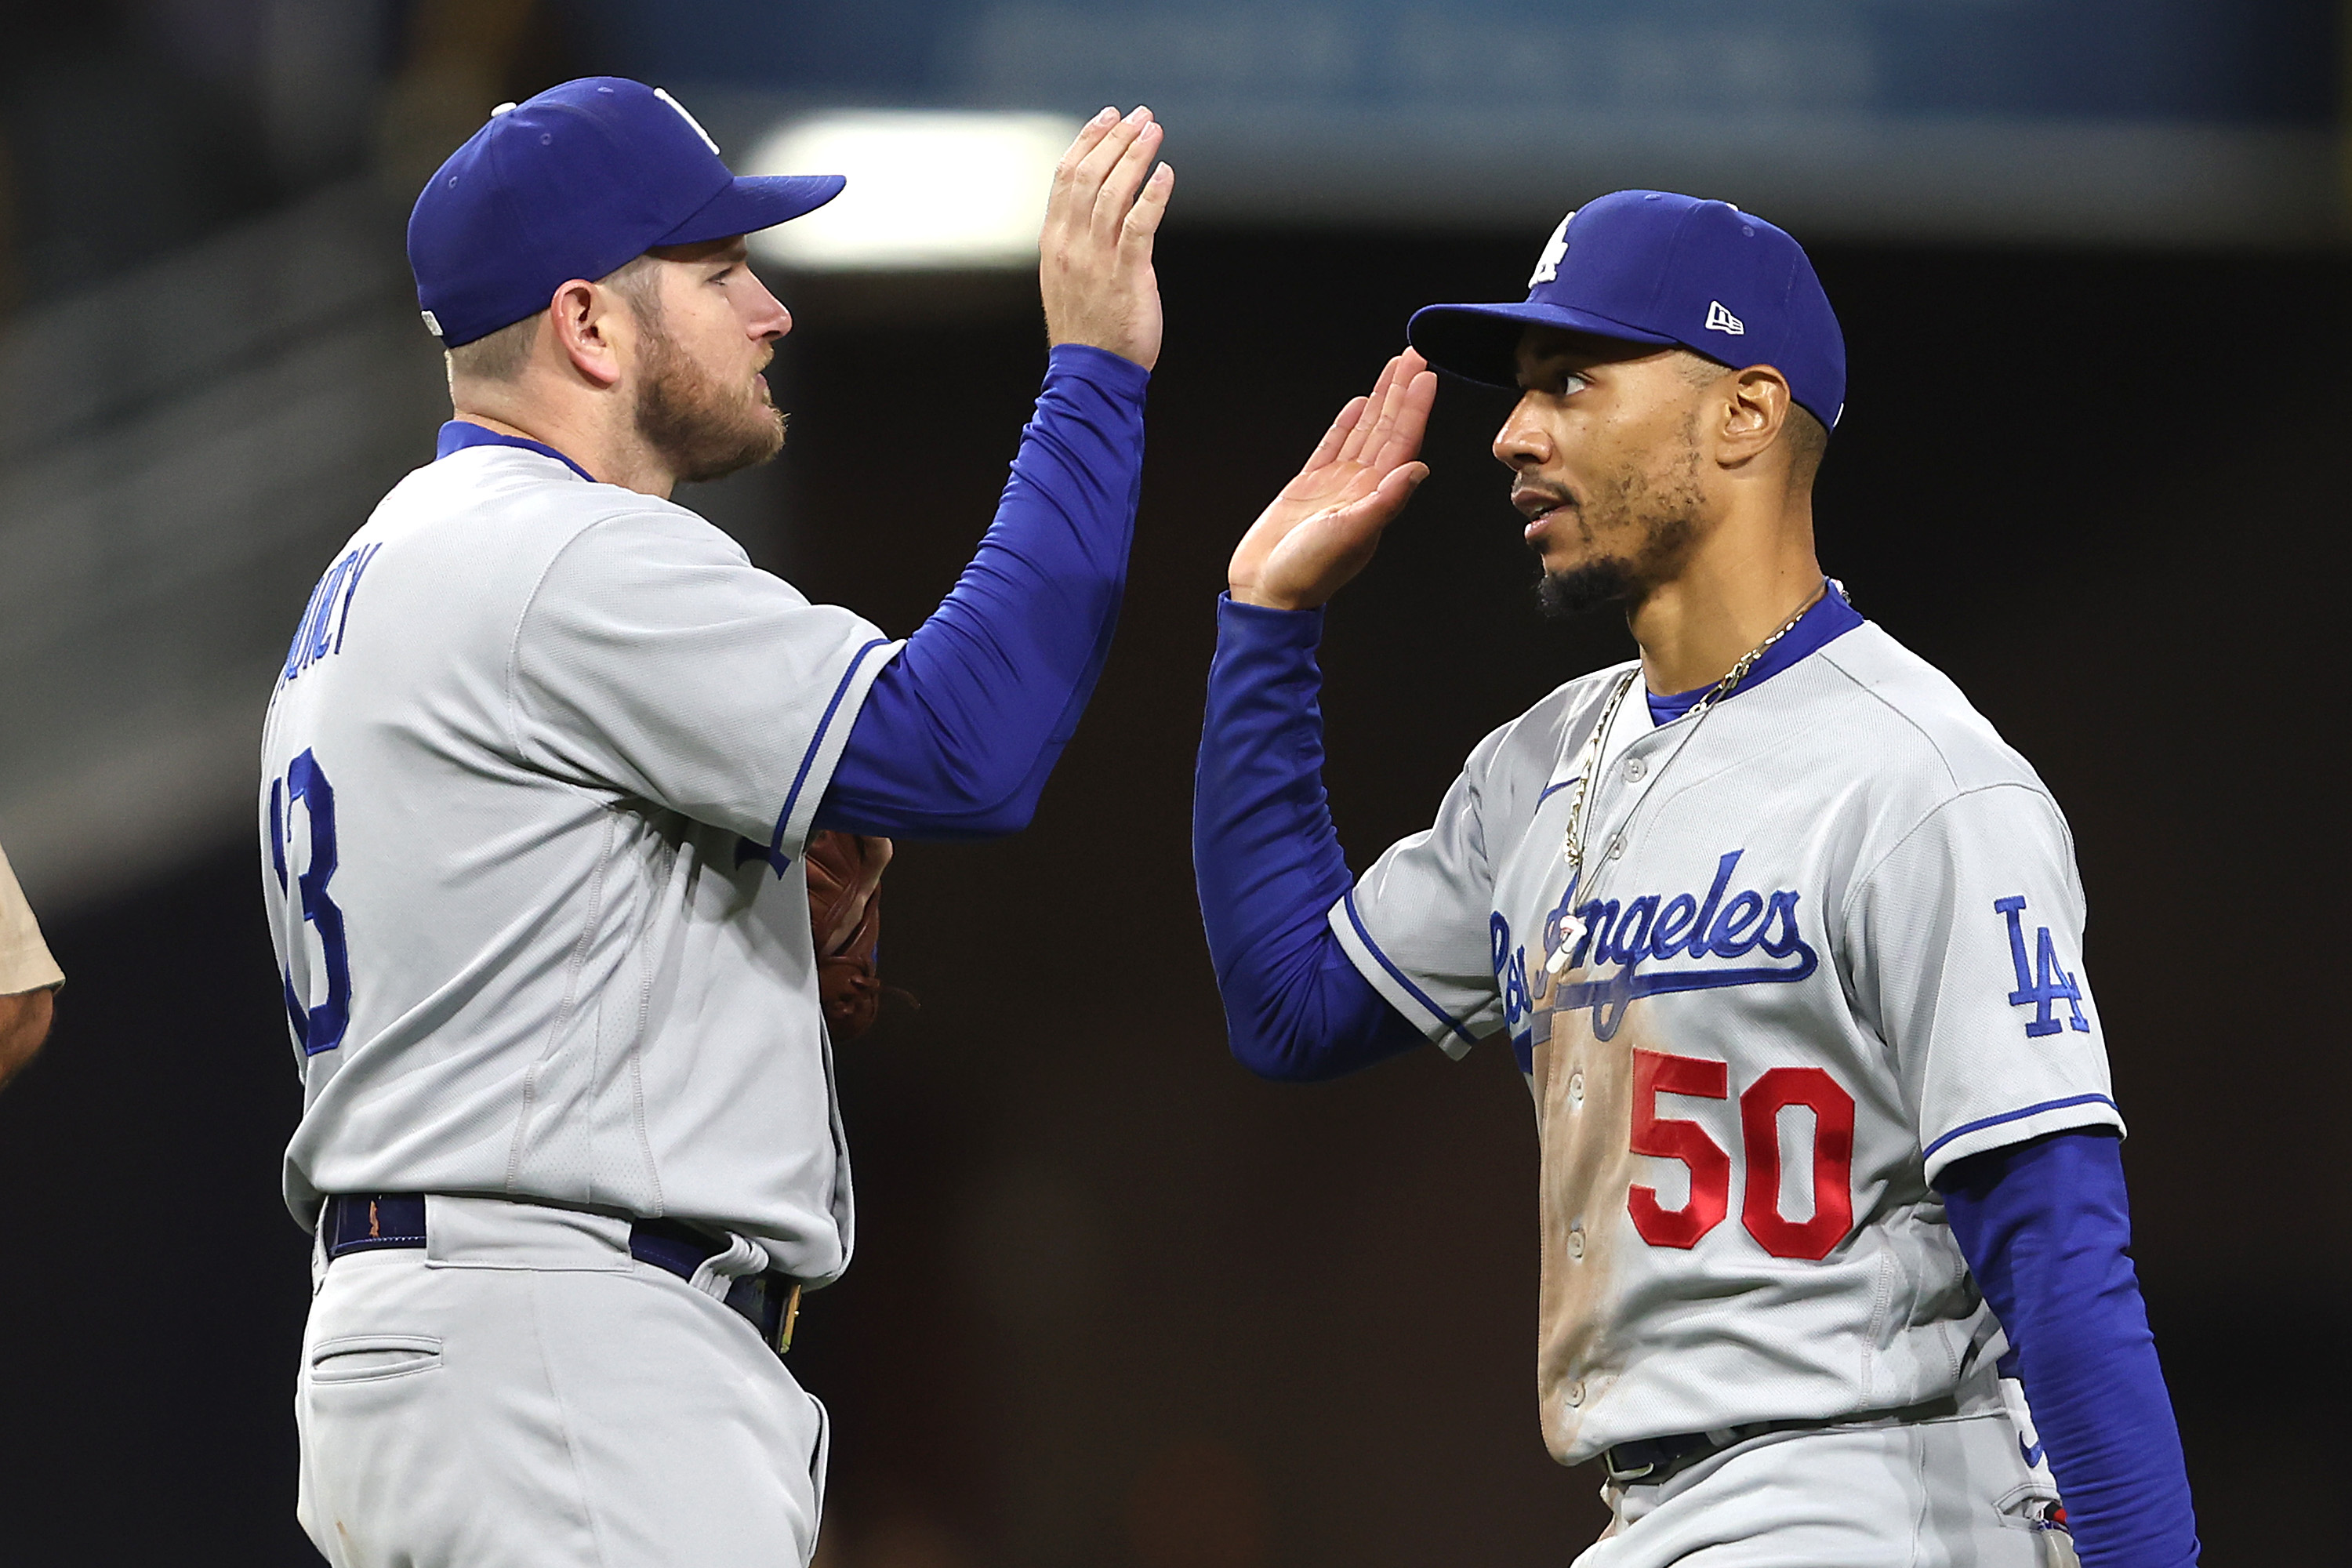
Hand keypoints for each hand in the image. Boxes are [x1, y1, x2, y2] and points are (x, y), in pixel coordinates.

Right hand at [1040, 107, 1172, 370]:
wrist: (1092, 372)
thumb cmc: (1087, 324)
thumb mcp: (1069, 273)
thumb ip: (1079, 237)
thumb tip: (1102, 201)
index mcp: (1054, 240)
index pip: (1065, 177)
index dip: (1088, 140)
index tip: (1109, 117)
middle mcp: (1071, 244)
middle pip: (1089, 176)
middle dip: (1116, 139)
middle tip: (1140, 116)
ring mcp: (1097, 260)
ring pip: (1112, 195)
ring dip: (1134, 158)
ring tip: (1154, 132)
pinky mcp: (1127, 277)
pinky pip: (1138, 228)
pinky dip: (1152, 197)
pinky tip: (1165, 174)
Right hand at [1228, 350, 1436, 610]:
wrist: (1269, 591)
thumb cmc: (1309, 572)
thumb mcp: (1351, 535)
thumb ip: (1385, 501)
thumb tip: (1419, 468)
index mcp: (1375, 496)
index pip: (1402, 442)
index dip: (1414, 408)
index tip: (1425, 376)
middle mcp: (1361, 486)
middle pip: (1387, 428)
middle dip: (1401, 391)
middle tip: (1414, 355)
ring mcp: (1335, 485)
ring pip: (1363, 431)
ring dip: (1380, 400)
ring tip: (1393, 369)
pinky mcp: (1308, 487)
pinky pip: (1332, 446)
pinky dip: (1345, 424)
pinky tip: (1358, 405)